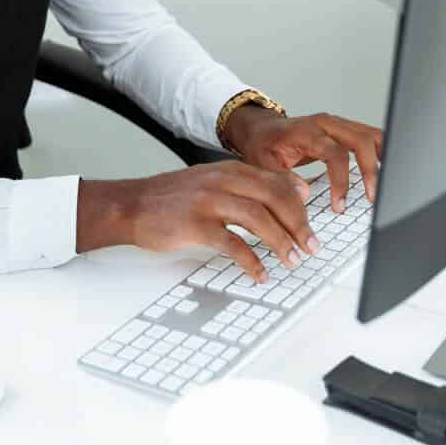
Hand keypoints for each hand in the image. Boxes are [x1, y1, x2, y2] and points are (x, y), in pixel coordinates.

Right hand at [75, 161, 319, 284]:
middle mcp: (222, 181)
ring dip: (280, 242)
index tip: (314, 225)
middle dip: (298, 224)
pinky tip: (260, 273)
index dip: (301, 206)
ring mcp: (208, 202)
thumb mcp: (214, 182)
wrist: (131, 205)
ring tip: (292, 260)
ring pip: (257, 218)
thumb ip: (249, 186)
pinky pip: (231, 244)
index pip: (277, 182)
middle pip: (274, 198)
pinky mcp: (194, 225)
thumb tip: (294, 191)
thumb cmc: (174, 198)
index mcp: (231, 170)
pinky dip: (251, 261)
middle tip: (311, 247)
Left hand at [224, 105, 383, 211]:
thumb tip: (304, 194)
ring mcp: (337, 125)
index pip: (335, 153)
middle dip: (371, 170)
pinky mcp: (344, 130)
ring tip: (386, 185)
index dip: (341, 180)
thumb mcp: (263, 164)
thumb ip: (282, 179)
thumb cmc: (263, 145)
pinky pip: (369, 137)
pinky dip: (380, 152)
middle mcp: (326, 124)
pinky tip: (384, 170)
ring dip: (382, 159)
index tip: (339, 204)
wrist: (261, 129)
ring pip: (371, 134)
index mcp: (307, 131)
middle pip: (361, 139)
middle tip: (373, 197)